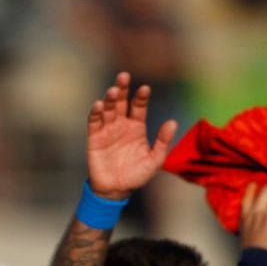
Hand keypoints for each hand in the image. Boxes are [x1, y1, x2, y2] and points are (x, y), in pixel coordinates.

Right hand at [86, 72, 176, 199]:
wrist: (117, 190)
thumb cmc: (137, 175)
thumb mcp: (155, 160)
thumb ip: (163, 142)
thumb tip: (173, 122)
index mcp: (136, 127)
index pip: (138, 106)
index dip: (141, 97)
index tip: (145, 89)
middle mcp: (121, 124)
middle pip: (121, 101)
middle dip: (122, 88)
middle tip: (124, 76)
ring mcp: (107, 130)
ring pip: (107, 109)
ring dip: (108, 98)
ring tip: (112, 91)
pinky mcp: (94, 138)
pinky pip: (94, 122)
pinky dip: (95, 113)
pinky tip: (98, 105)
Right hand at [239, 179, 266, 256]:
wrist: (256, 263)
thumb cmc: (253, 257)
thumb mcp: (247, 239)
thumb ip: (253, 230)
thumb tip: (261, 231)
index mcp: (246, 218)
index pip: (246, 199)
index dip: (251, 190)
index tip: (255, 184)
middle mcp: (255, 214)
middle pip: (265, 191)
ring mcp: (266, 216)